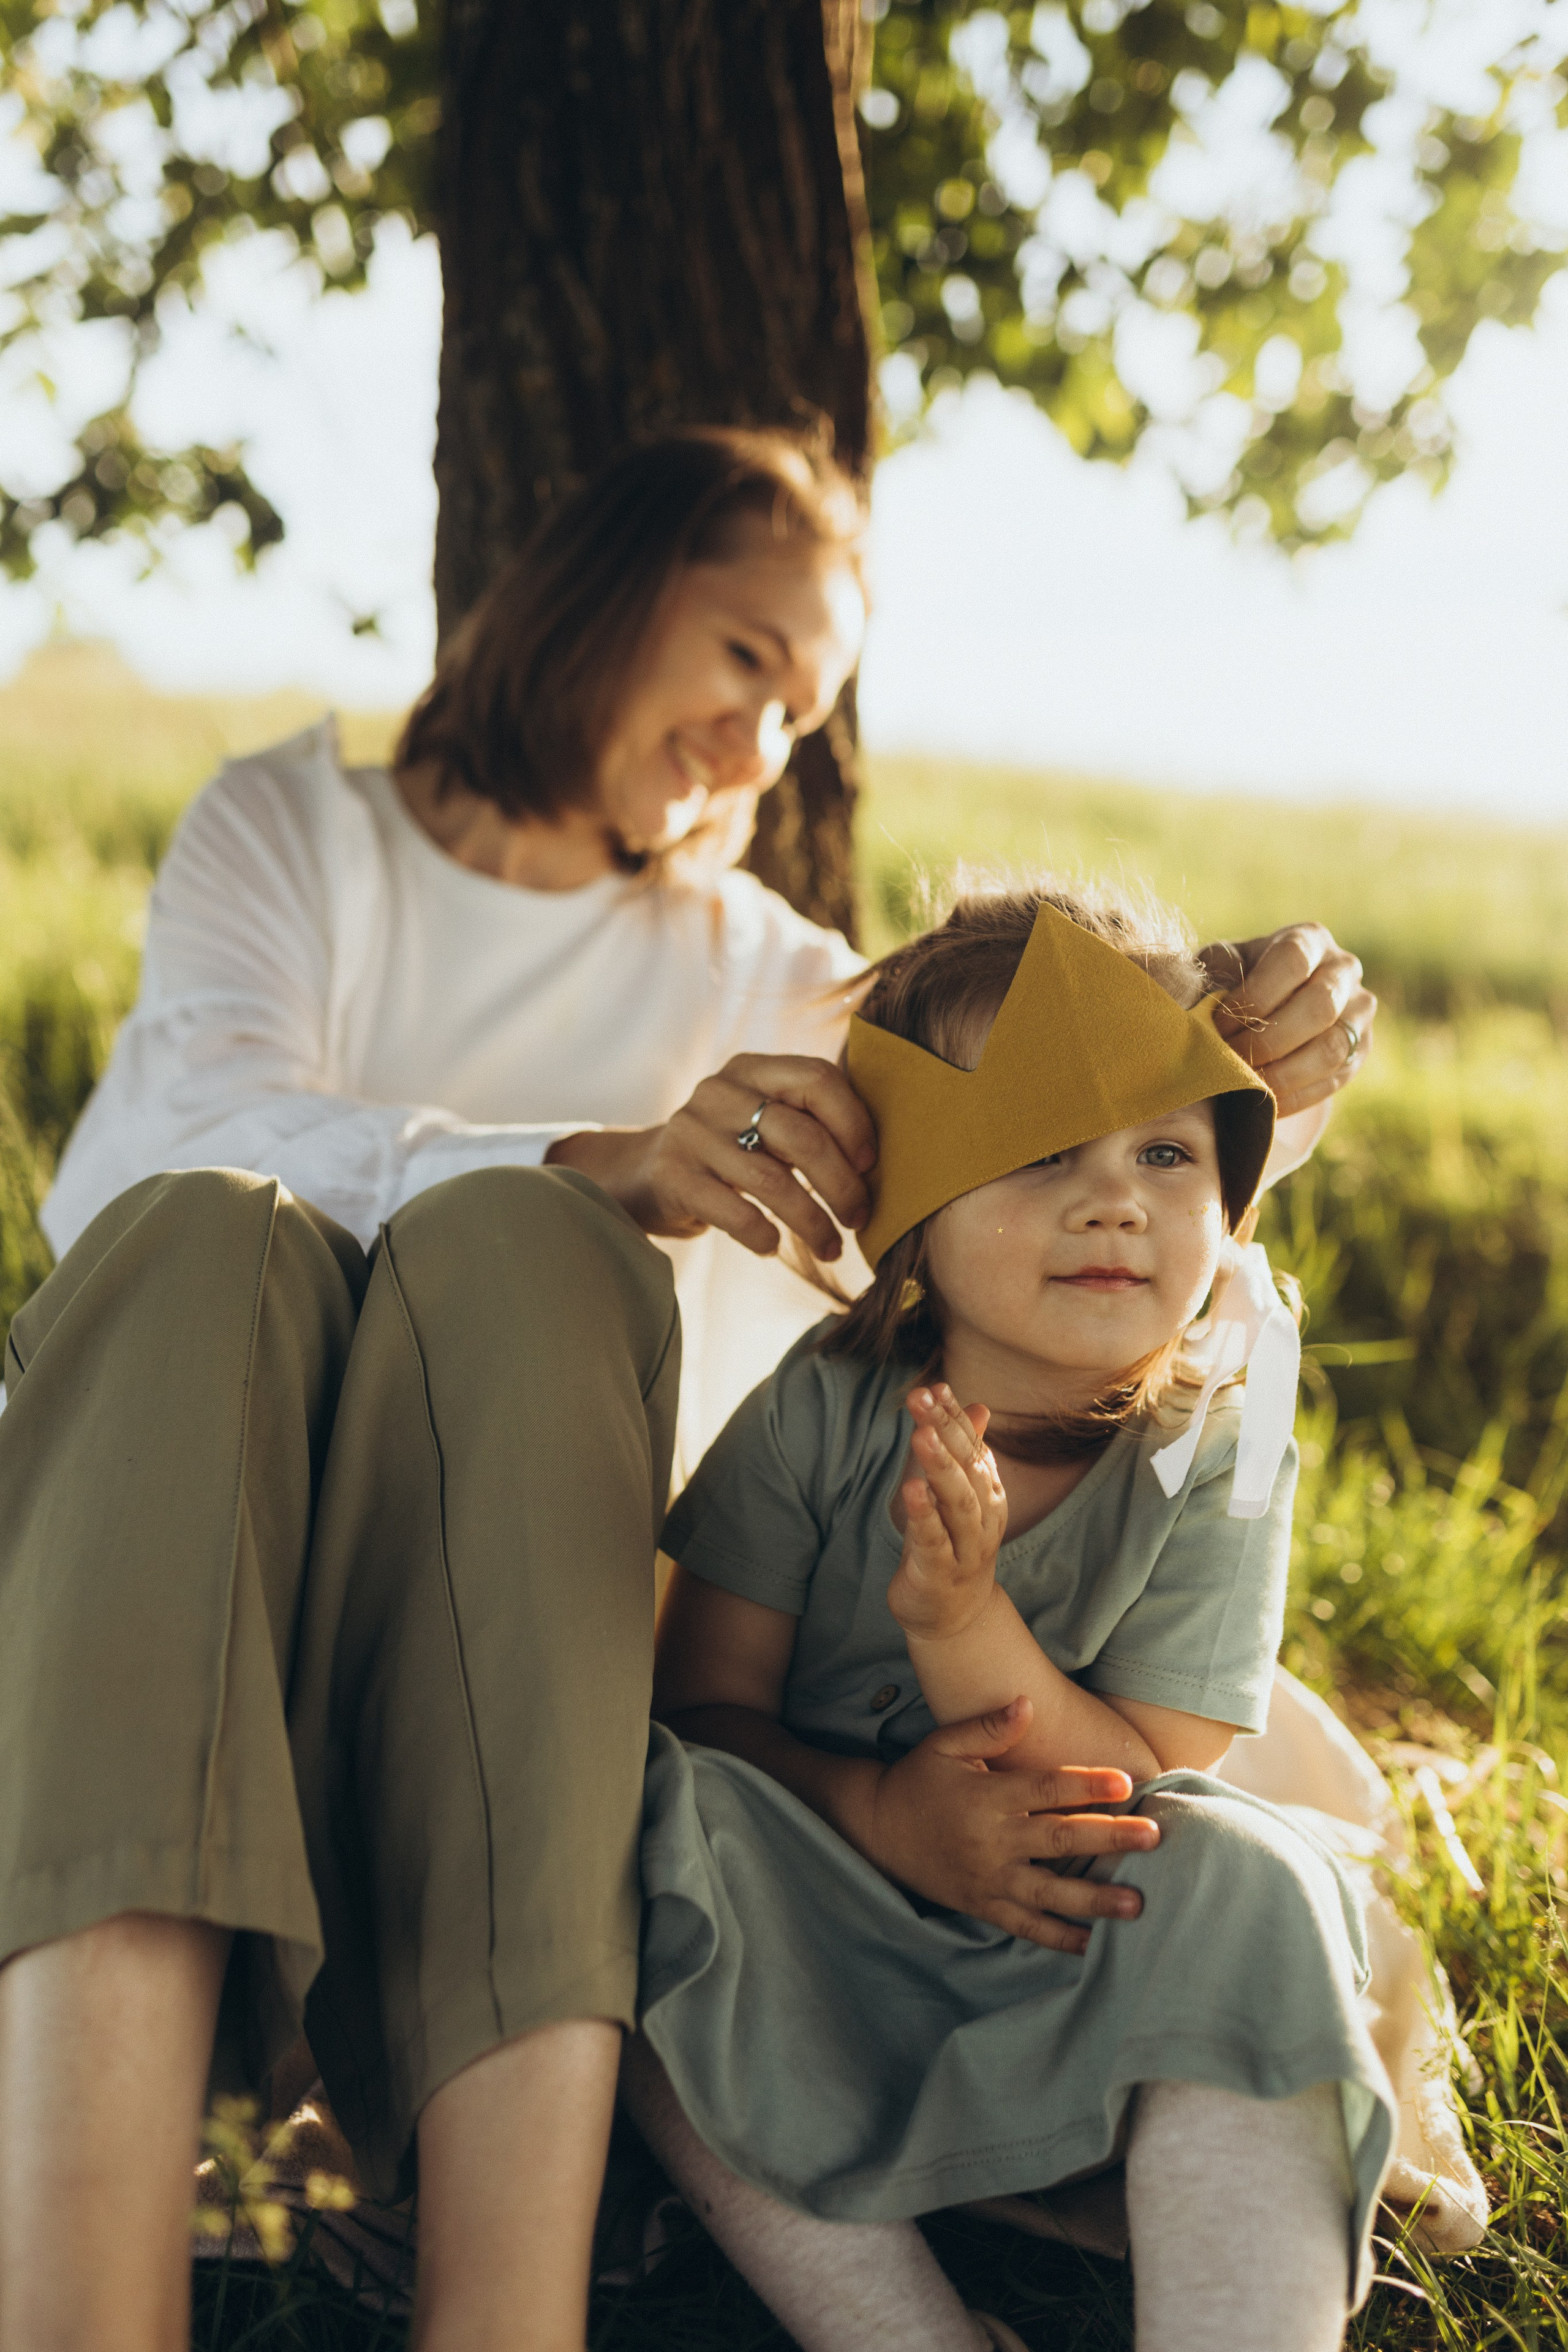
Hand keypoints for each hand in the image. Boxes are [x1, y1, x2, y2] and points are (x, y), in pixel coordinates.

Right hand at [544, 1052, 875, 1257]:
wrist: (643, 1174)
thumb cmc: (730, 1150)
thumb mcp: (763, 1118)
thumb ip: (810, 1119)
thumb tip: (884, 1160)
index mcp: (751, 1068)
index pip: (817, 1078)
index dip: (854, 1122)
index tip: (871, 1165)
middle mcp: (718, 1092)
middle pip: (800, 1136)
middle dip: (842, 1185)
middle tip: (860, 1218)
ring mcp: (690, 1133)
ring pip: (772, 1181)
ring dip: (812, 1223)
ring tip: (832, 1248)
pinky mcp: (672, 1177)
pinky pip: (734, 1212)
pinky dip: (763, 1235)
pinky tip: (774, 1246)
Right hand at [863, 1699, 1159, 1954]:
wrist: (876, 1830)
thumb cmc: (917, 1779)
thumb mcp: (943, 1744)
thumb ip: (987, 1726)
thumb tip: (1027, 1703)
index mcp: (985, 1796)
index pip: (1044, 1789)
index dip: (1086, 1785)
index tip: (1125, 1784)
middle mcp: (990, 1841)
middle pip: (1058, 1839)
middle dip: (1109, 1839)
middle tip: (1154, 1838)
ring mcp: (988, 1879)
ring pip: (1049, 1892)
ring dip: (1094, 1899)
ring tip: (1137, 1904)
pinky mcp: (983, 1906)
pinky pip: (1026, 1926)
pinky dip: (1059, 1938)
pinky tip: (1094, 1945)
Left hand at [887, 1384, 1006, 1640]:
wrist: (954, 1616)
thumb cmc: (951, 1546)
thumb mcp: (957, 1496)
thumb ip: (964, 1452)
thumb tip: (977, 1405)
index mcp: (988, 1494)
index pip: (972, 1448)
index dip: (953, 1417)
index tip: (934, 1386)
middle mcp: (983, 1519)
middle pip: (967, 1470)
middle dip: (945, 1432)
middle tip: (922, 1398)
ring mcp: (965, 1548)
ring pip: (957, 1504)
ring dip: (941, 1468)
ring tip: (922, 1436)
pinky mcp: (940, 1573)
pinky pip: (935, 1542)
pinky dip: (925, 1516)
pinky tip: (912, 1490)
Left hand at [1199, 923, 1376, 1115]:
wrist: (1269, 1003)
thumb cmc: (1236, 980)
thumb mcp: (1221, 965)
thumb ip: (1214, 975)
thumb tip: (1201, 1005)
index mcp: (1309, 939)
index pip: (1292, 961)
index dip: (1255, 996)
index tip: (1218, 1025)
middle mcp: (1343, 970)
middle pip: (1319, 1007)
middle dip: (1268, 1041)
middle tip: (1230, 1061)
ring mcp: (1359, 1011)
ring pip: (1332, 1049)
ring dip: (1283, 1074)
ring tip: (1245, 1086)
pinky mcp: (1359, 1050)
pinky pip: (1334, 1080)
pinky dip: (1296, 1096)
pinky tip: (1263, 1101)